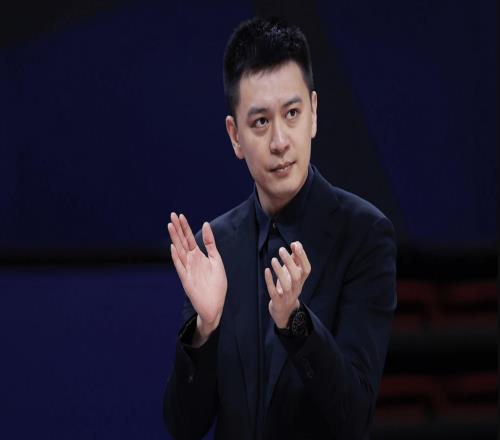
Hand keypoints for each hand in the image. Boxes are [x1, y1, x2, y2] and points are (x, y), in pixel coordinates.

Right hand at [168, 213, 226, 340]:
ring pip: (179, 251)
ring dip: (175, 239)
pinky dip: (177, 258)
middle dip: (178, 228)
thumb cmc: (216, 284)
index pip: (189, 238)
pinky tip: (173, 248)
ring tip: (170, 226)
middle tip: (172, 215)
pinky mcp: (187, 280)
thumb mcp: (216, 260)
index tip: (180, 215)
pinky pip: (181, 267)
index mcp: (198, 256)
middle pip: (182, 241)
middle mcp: (191, 261)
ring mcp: (188, 270)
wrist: (215, 305)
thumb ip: (210, 243)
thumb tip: (206, 224)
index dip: (185, 227)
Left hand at [265, 241, 310, 328]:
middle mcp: (296, 288)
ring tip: (274, 260)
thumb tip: (296, 244)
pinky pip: (274, 292)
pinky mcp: (277, 301)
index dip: (303, 257)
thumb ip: (295, 260)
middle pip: (296, 276)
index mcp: (301, 281)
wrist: (285, 311)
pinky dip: (270, 281)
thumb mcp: (293, 274)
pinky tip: (266, 270)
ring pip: (286, 285)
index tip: (296, 245)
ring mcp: (287, 296)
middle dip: (289, 262)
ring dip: (280, 271)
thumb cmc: (288, 287)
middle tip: (281, 250)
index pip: (307, 269)